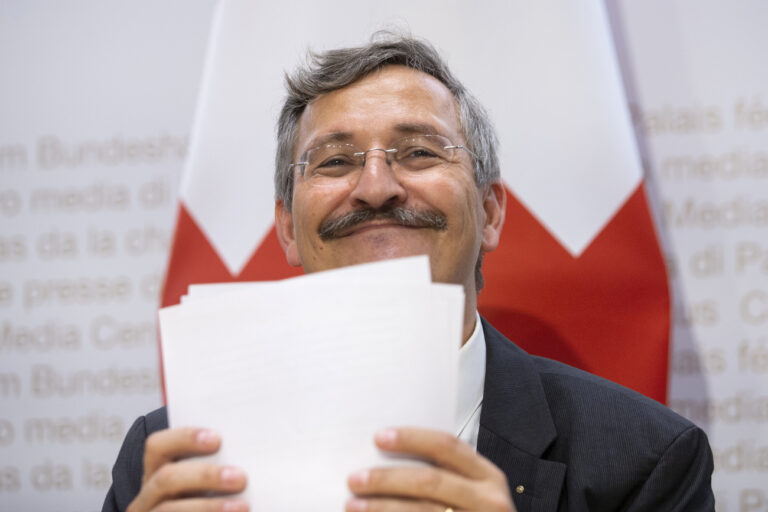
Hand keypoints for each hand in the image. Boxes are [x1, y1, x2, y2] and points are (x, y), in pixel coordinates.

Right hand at [126, 427, 248, 511]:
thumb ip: (215, 467)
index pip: (158, 446)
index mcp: (155, 471)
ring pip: (170, 510)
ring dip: (209, 507)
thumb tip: (248, 456)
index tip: (217, 439)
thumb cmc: (202, 499)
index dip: (185, 438)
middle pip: (166, 478)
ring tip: (242, 507)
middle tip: (240, 478)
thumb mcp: (200, 483)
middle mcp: (146, 496)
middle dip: (205, 476)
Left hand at [346, 427, 515, 511]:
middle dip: (387, 479)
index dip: (412, 439)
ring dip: (382, 507)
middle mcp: (487, 500)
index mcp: (488, 476)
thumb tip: (387, 458)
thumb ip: (444, 474)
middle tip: (355, 479)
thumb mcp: (472, 492)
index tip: (380, 437)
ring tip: (353, 505)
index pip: (447, 446)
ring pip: (421, 511)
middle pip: (429, 481)